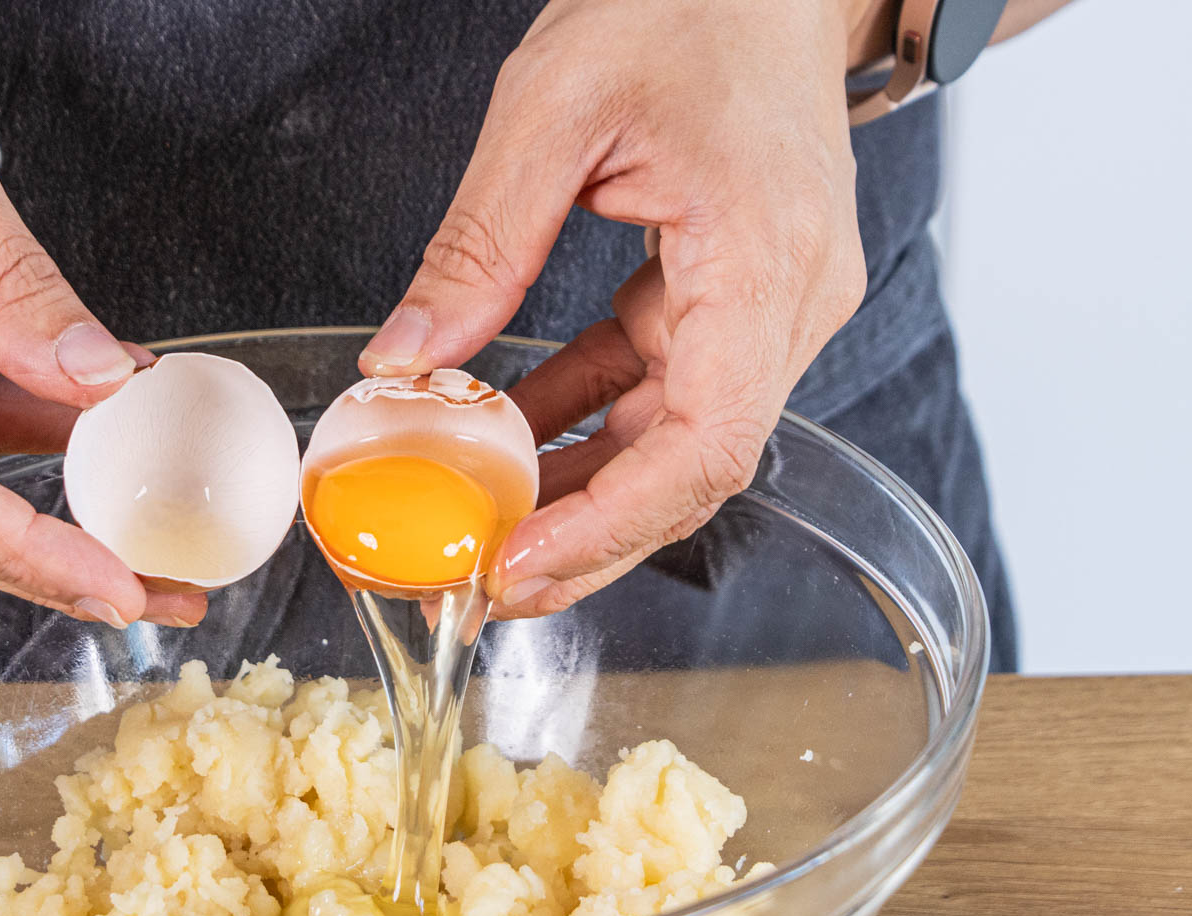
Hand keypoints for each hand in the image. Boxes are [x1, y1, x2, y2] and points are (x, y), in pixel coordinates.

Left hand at [360, 0, 869, 617]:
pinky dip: (589, 419)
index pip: (707, 444)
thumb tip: (404, 365)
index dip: (610, 524)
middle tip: (484, 582)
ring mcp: (771, 302)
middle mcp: (787, 299)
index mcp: (764, 258)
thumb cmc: (687, 0)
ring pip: (675, 439)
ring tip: (484, 525)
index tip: (521, 563)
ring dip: (581, 488)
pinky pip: (661, 385)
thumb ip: (478, 248)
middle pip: (692, 467)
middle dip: (587, 537)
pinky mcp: (739, 293)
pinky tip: (514, 438)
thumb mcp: (553, 109)